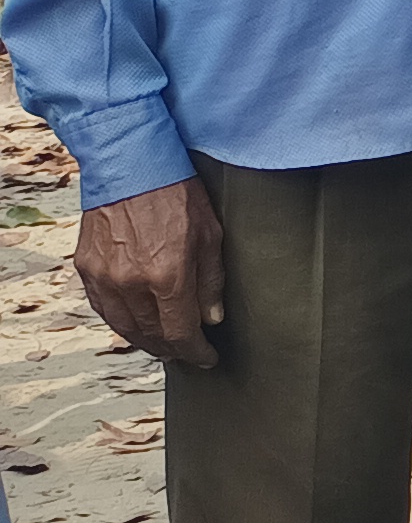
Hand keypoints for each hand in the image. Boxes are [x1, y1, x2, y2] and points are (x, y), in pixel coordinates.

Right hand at [76, 178, 223, 366]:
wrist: (131, 165)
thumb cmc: (176, 193)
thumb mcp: (211, 235)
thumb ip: (211, 282)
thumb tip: (212, 318)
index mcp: (168, 277)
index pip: (181, 333)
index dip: (196, 352)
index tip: (208, 357)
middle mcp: (132, 283)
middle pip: (152, 336)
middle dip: (173, 350)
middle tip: (188, 354)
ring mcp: (105, 277)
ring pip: (124, 327)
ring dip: (145, 341)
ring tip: (163, 345)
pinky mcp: (87, 267)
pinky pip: (103, 308)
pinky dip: (121, 322)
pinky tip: (135, 324)